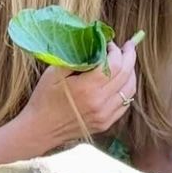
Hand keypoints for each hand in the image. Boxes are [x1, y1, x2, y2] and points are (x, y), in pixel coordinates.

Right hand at [20, 40, 138, 151]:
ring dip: (131, 73)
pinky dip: (126, 89)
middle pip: (126, 75)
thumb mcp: (54, 72)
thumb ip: (77, 58)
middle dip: (129, 57)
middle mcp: (100, 102)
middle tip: (127, 47)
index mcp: (87, 87)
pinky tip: (121, 81)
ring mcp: (105, 115)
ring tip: (126, 62)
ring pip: (130, 90)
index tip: (110, 43)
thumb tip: (96, 45)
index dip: (116, 51)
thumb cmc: (44, 98)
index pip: (115, 64)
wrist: (40, 129)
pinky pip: (125, 103)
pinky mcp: (106, 123)